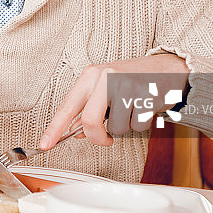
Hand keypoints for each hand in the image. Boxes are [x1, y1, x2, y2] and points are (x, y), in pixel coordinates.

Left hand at [40, 54, 188, 147]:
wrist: (167, 68)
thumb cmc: (132, 79)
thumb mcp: (104, 87)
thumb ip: (88, 107)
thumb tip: (74, 130)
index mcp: (91, 75)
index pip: (67, 106)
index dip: (54, 128)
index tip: (45, 144)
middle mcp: (105, 78)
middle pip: (89, 121)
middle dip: (97, 137)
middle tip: (105, 139)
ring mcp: (125, 86)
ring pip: (115, 127)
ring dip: (124, 126)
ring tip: (132, 109)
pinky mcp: (144, 96)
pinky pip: (136, 126)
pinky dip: (139, 124)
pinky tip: (144, 108)